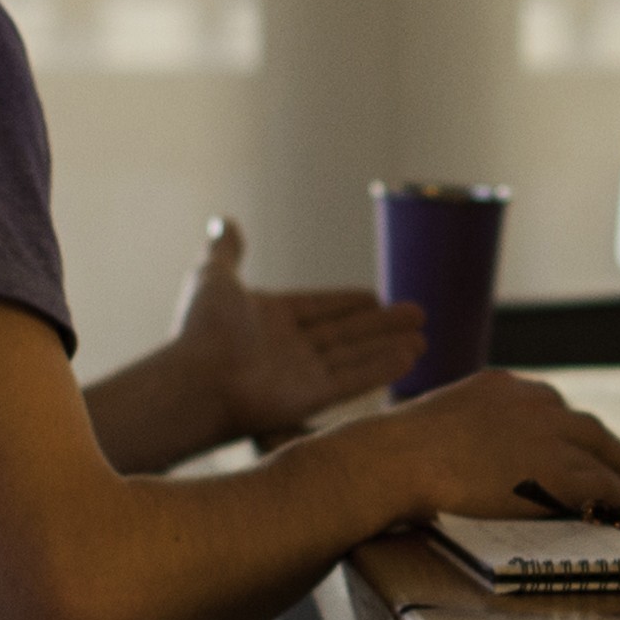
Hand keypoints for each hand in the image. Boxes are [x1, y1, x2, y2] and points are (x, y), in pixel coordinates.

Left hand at [172, 215, 424, 437]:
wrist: (196, 377)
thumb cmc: (202, 327)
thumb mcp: (213, 276)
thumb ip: (226, 251)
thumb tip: (223, 220)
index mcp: (269, 319)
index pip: (318, 308)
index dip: (347, 302)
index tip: (376, 297)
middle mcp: (288, 349)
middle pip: (345, 333)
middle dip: (381, 325)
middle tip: (418, 313)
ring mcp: (301, 376)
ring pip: (355, 357)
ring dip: (389, 347)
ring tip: (423, 338)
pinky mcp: (312, 399)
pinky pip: (354, 381)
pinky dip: (382, 368)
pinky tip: (410, 356)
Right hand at [343, 370, 619, 522]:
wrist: (401, 457)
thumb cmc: (399, 451)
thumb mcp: (438, 421)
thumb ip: (465, 428)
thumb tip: (464, 453)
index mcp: (500, 386)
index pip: (549, 405)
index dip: (569, 427)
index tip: (580, 439)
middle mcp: (531, 401)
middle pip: (583, 424)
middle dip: (607, 445)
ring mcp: (547, 432)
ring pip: (598, 450)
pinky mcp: (556, 466)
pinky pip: (599, 479)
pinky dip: (619, 490)